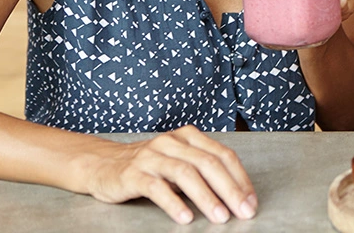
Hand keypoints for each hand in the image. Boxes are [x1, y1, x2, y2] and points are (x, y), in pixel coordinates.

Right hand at [82, 125, 255, 224]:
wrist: (102, 165)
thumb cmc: (148, 167)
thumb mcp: (178, 162)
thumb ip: (203, 171)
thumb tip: (236, 195)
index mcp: (188, 137)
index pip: (223, 155)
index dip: (240, 179)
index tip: (251, 201)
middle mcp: (172, 142)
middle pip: (208, 163)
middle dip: (230, 189)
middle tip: (243, 211)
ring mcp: (151, 156)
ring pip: (185, 173)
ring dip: (206, 197)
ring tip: (220, 216)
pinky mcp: (133, 174)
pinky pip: (157, 188)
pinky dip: (174, 203)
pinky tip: (185, 217)